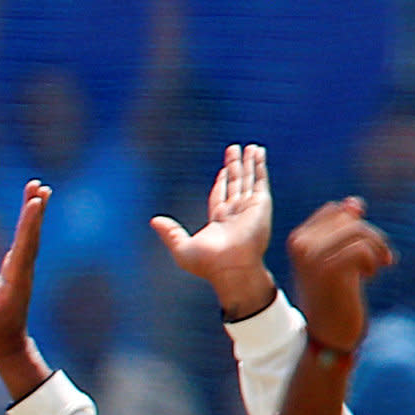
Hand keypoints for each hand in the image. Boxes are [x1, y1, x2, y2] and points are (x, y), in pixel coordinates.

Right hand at [0, 180, 51, 394]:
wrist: (7, 344)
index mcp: (16, 278)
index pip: (24, 245)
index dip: (29, 223)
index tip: (34, 201)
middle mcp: (22, 270)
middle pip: (31, 234)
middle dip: (34, 209)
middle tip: (39, 185)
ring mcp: (21, 269)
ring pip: (30, 234)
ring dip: (34, 211)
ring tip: (38, 188)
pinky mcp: (16, 270)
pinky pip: (24, 240)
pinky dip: (28, 223)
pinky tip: (29, 212)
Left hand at [153, 142, 275, 313]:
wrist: (231, 267)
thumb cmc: (207, 264)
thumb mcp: (182, 247)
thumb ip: (170, 232)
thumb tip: (154, 221)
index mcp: (219, 222)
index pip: (221, 196)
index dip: (222, 182)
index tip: (223, 170)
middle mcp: (236, 213)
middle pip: (235, 184)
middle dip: (235, 167)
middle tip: (234, 149)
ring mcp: (249, 207)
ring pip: (248, 179)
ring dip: (249, 162)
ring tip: (250, 146)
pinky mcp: (260, 203)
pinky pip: (259, 180)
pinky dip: (259, 166)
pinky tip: (258, 153)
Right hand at [285, 196, 389, 351]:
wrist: (328, 335)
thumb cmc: (335, 296)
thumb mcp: (338, 258)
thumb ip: (343, 229)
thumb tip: (354, 202)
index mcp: (297, 240)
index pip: (336, 210)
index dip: (357, 224)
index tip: (367, 246)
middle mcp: (299, 246)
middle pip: (349, 218)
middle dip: (372, 236)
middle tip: (381, 259)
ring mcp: (311, 258)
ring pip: (358, 231)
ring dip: (378, 247)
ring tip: (381, 265)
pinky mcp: (328, 271)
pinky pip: (362, 248)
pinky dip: (375, 260)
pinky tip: (371, 276)